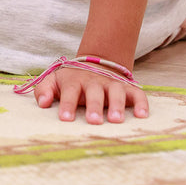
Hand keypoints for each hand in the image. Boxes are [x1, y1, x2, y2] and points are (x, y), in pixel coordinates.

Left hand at [30, 65, 148, 124]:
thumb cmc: (71, 81)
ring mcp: (112, 84)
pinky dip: (141, 103)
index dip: (67, 104)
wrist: (95, 63)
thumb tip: (43, 103)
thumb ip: (44, 90)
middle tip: (93, 121)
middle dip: (94, 106)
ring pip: (116, 92)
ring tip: (116, 120)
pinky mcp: (128, 88)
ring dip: (117, 105)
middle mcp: (94, 82)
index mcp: (75, 81)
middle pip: (94, 92)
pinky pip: (137, 94)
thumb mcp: (54, 81)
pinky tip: (142, 116)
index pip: (70, 92)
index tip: (65, 119)